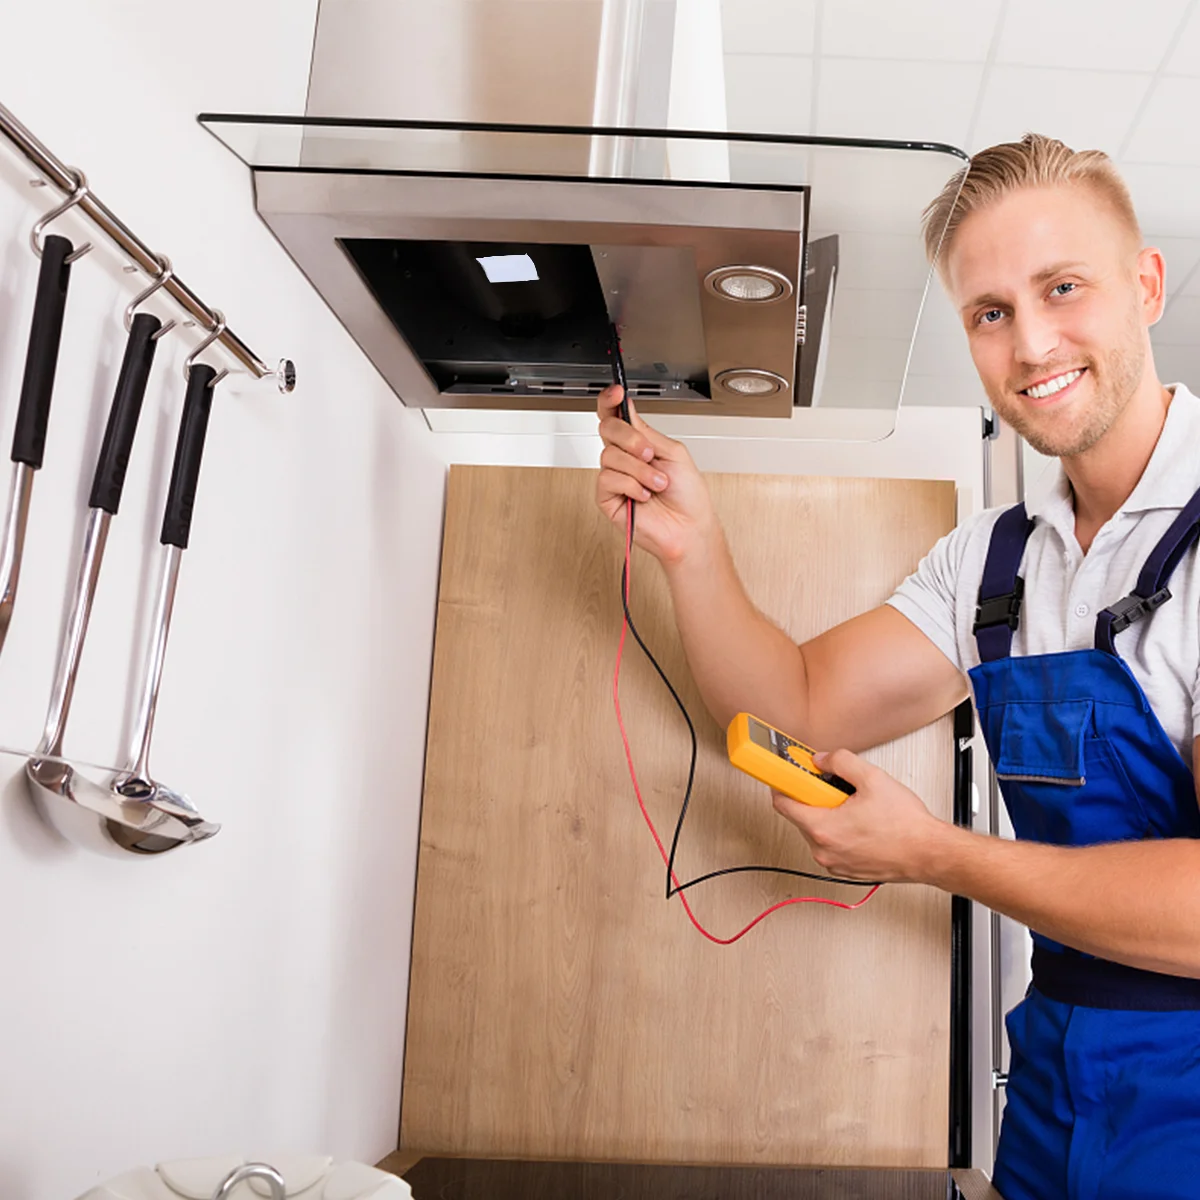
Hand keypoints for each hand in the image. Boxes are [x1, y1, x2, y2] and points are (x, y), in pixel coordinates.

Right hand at [595, 385, 715, 564]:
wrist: (688, 527)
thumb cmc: (687, 496)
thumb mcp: (674, 452)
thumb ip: (647, 432)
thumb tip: (628, 410)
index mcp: (639, 444)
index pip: (615, 416)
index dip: (610, 401)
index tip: (616, 393)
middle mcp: (624, 458)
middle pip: (607, 429)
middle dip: (631, 439)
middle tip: (649, 454)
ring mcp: (615, 477)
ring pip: (609, 455)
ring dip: (639, 470)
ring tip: (656, 483)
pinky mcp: (607, 497)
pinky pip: (608, 479)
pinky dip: (631, 486)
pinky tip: (643, 496)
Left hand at [770, 749, 947, 883]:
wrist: (929, 853)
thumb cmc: (906, 825)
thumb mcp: (871, 777)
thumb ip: (840, 761)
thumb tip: (821, 759)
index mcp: (823, 828)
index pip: (783, 802)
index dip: (783, 783)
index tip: (785, 773)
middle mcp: (823, 850)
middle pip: (800, 815)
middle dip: (814, 798)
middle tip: (834, 787)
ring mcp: (833, 863)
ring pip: (816, 830)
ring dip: (827, 815)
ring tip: (854, 807)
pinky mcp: (845, 870)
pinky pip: (830, 844)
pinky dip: (838, 832)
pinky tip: (861, 823)